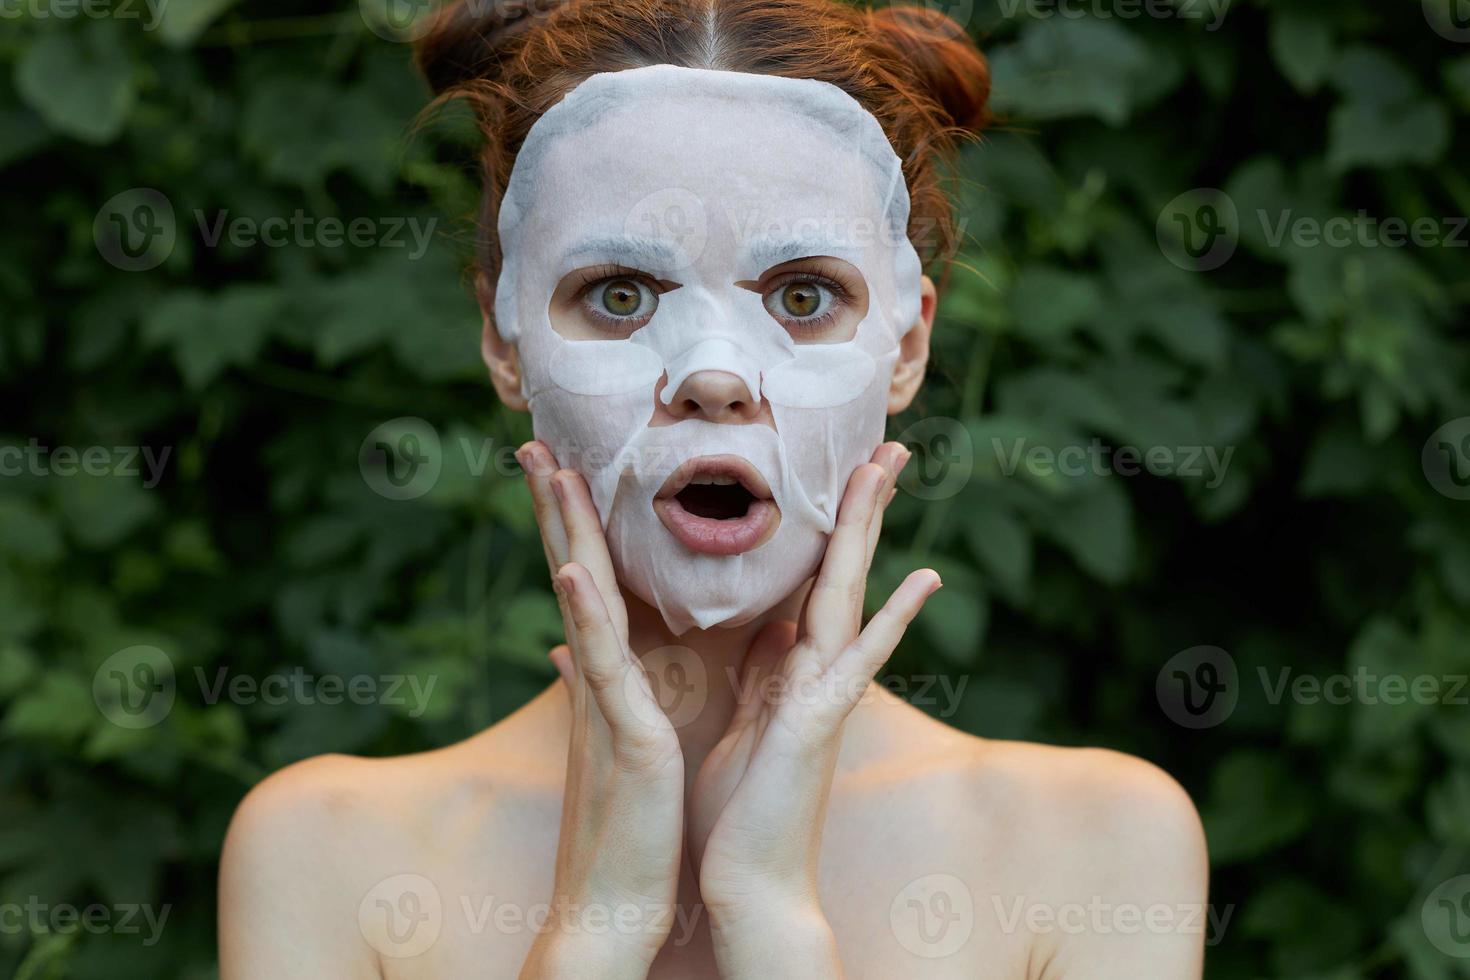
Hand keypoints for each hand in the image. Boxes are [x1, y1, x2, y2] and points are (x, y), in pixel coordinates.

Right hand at [515, 441, 683, 978]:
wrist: (613, 909)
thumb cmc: (626, 831)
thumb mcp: (621, 744)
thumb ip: (605, 690)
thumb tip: (574, 652)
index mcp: (606, 680)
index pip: (590, 584)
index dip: (575, 525)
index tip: (567, 466)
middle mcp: (594, 680)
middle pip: (575, 573)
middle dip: (556, 505)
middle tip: (535, 438)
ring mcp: (603, 704)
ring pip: (582, 600)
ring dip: (565, 531)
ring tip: (550, 468)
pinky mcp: (624, 736)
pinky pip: (601, 666)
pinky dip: (584, 613)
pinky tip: (571, 566)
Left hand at [688, 442, 941, 974]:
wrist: (748, 882)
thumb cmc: (737, 810)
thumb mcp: (740, 721)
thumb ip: (757, 672)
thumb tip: (768, 627)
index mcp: (792, 668)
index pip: (812, 579)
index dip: (824, 525)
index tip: (835, 472)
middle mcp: (819, 670)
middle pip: (841, 570)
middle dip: (859, 506)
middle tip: (883, 443)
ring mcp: (828, 692)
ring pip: (851, 593)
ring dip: (868, 530)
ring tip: (887, 468)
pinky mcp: (823, 721)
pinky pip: (860, 660)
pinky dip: (894, 620)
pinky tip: (925, 579)